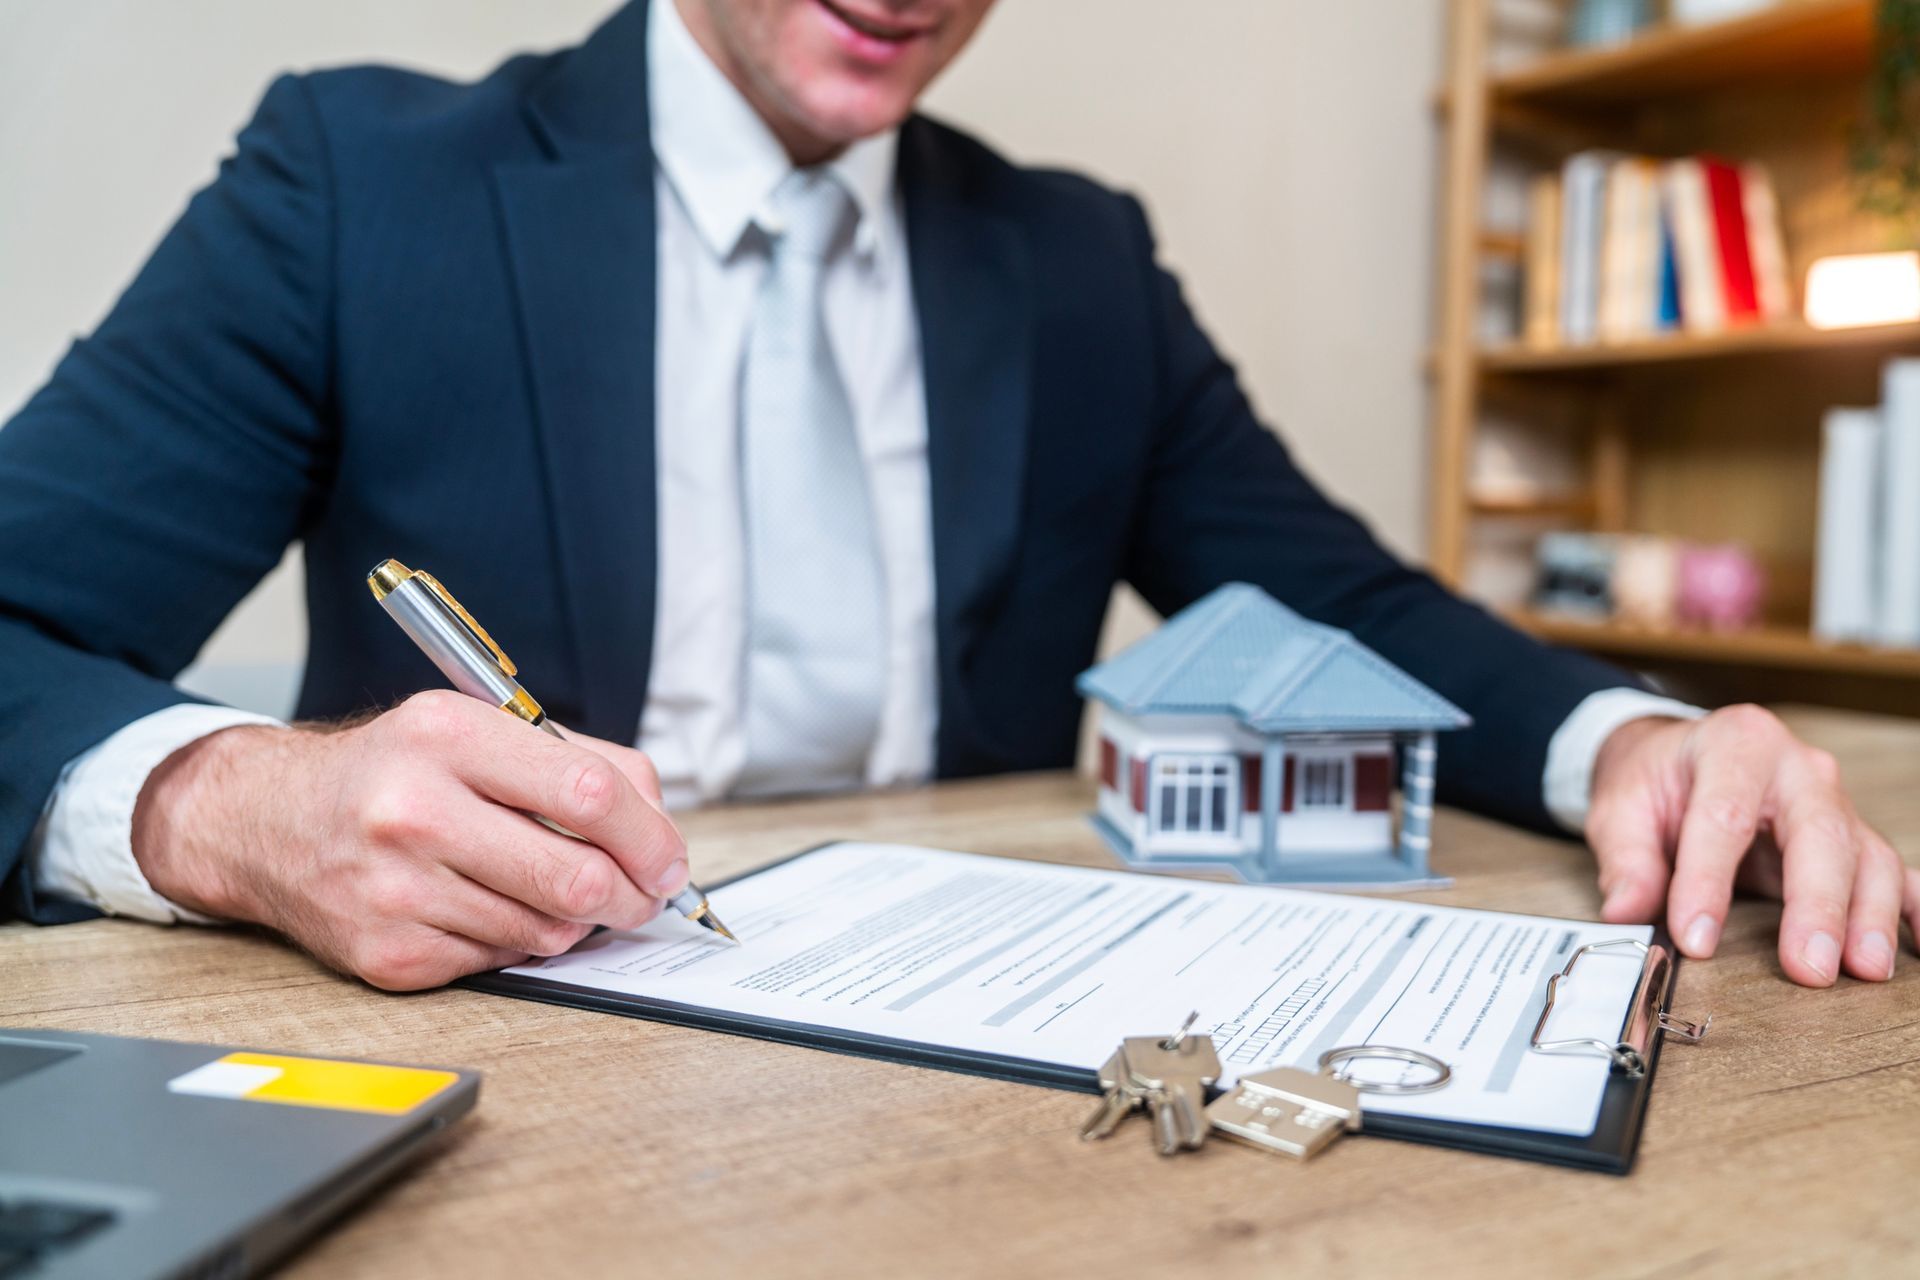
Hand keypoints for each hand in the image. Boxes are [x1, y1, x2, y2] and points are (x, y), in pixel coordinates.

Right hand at [130, 691, 686, 989]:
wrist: (268, 820)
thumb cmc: (396, 771)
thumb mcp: (478, 730)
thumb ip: (581, 764)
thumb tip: (660, 830)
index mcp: (449, 736)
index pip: (588, 794)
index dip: (650, 837)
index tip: (669, 859)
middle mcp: (415, 810)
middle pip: (577, 879)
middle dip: (631, 896)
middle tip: (640, 895)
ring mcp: (396, 889)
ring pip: (548, 931)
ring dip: (572, 920)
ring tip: (551, 889)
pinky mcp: (388, 955)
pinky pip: (501, 961)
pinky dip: (517, 940)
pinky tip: (489, 906)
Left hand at [1586, 704, 1918, 986]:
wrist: (1675, 759)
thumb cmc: (1653, 781)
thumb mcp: (1618, 808)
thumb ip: (1626, 860)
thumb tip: (1626, 912)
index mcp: (1736, 744)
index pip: (1724, 818)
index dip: (1709, 883)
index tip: (1695, 940)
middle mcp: (1798, 767)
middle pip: (1820, 833)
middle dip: (1817, 905)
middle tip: (1808, 968)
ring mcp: (1835, 801)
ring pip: (1866, 856)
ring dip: (1869, 916)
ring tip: (1863, 970)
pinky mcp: (1852, 836)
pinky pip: (1894, 871)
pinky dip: (1910, 908)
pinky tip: (1915, 946)